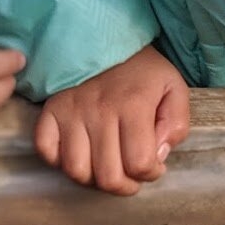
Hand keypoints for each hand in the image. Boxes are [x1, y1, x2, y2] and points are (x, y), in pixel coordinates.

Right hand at [33, 45, 188, 196]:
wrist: (107, 40)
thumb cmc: (143, 72)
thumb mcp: (174, 88)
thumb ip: (177, 124)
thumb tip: (159, 155)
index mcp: (133, 105)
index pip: (140, 164)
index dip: (151, 173)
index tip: (154, 164)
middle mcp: (99, 110)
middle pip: (107, 176)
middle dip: (125, 185)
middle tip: (131, 174)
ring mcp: (71, 112)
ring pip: (76, 171)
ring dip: (94, 178)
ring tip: (107, 165)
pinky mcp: (50, 111)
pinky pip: (47, 152)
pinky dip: (60, 162)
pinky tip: (80, 153)